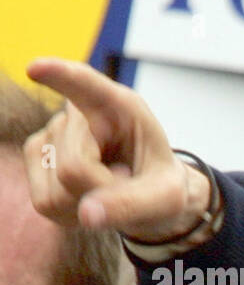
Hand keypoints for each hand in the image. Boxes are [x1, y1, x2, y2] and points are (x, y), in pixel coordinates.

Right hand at [22, 58, 212, 244]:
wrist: (148, 193)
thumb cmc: (160, 184)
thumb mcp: (166, 198)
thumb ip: (133, 204)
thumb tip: (87, 215)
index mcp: (121, 107)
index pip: (86, 85)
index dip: (60, 76)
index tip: (36, 69)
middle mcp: (78, 114)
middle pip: (74, 168)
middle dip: (103, 191)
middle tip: (127, 184)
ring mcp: (51, 134)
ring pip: (57, 190)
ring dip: (88, 203)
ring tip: (109, 187)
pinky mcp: (36, 158)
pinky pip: (46, 203)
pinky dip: (72, 213)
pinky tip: (90, 197)